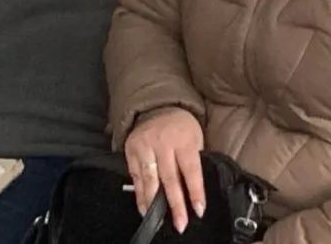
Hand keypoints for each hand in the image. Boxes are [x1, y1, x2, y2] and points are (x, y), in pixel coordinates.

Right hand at [124, 108, 205, 232]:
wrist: (158, 107)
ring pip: (150, 180)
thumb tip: (192, 191)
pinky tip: (144, 208)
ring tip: (158, 220)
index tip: (199, 210)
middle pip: (169, 178)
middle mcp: (163, 143)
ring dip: (154, 204)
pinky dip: (140, 195)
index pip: (191, 170)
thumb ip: (193, 161)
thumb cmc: (182, 128)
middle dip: (175, 204)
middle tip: (180, 223)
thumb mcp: (195, 138)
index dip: (195, 191)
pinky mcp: (131, 151)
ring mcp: (145, 147)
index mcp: (184, 139)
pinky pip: (136, 177)